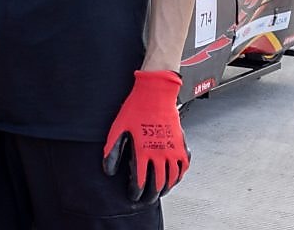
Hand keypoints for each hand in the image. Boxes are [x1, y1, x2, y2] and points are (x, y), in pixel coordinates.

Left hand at [102, 70, 189, 202]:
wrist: (156, 94)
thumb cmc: (136, 108)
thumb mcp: (117, 128)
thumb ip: (113, 151)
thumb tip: (109, 171)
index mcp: (143, 151)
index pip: (140, 180)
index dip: (135, 191)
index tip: (132, 195)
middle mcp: (161, 154)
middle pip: (158, 184)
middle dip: (151, 195)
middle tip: (146, 200)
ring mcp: (173, 150)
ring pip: (172, 178)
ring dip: (166, 188)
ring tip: (159, 192)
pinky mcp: (182, 144)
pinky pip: (184, 166)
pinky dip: (179, 176)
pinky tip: (174, 178)